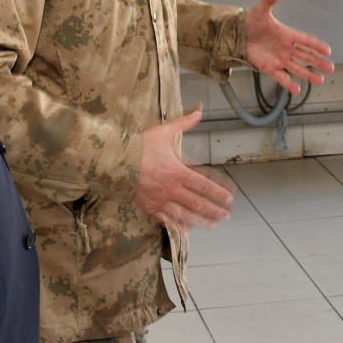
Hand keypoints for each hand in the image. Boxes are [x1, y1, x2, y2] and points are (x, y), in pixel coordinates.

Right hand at [134, 107, 233, 231]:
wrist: (114, 161)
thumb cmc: (140, 146)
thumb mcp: (163, 132)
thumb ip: (184, 123)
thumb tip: (199, 111)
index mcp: (177, 172)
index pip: (204, 185)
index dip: (218, 193)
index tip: (229, 199)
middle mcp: (171, 189)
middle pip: (198, 203)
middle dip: (214, 210)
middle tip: (226, 216)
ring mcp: (160, 200)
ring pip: (184, 215)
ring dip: (200, 221)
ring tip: (212, 224)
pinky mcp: (148, 207)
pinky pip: (166, 220)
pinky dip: (177, 226)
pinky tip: (187, 231)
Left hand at [244, 0, 334, 94]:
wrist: (237, 35)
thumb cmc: (250, 22)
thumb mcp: (260, 10)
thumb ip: (270, 0)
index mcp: (287, 34)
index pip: (306, 41)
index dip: (317, 45)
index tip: (328, 50)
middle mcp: (286, 48)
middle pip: (306, 56)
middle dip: (318, 62)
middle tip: (331, 68)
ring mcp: (279, 59)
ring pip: (297, 68)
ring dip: (309, 75)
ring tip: (321, 81)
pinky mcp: (270, 68)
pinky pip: (281, 77)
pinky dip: (289, 83)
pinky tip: (297, 90)